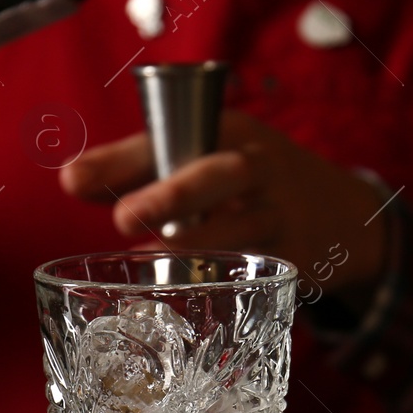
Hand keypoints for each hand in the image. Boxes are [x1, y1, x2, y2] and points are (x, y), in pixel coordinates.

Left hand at [60, 109, 388, 301]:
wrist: (340, 213)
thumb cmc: (249, 181)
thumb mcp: (204, 156)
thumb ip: (141, 169)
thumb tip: (73, 180)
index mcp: (226, 129)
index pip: (168, 136)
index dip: (119, 160)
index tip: (71, 180)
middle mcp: (256, 164)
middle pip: (218, 173)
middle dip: (171, 194)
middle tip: (122, 217)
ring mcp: (278, 210)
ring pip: (241, 223)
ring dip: (195, 240)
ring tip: (149, 254)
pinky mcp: (291, 254)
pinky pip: (253, 265)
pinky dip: (217, 274)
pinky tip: (182, 284)